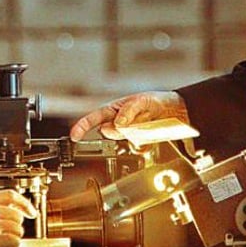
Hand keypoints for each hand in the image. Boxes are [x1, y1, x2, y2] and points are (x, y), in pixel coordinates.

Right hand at [68, 91, 188, 141]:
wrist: (170, 110)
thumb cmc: (152, 101)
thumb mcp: (142, 101)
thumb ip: (128, 111)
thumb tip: (117, 123)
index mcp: (112, 110)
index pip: (93, 118)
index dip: (81, 127)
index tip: (74, 136)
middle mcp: (115, 122)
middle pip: (109, 132)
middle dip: (120, 129)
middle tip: (137, 118)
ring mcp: (124, 132)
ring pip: (122, 139)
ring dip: (133, 133)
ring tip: (145, 120)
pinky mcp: (134, 141)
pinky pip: (134, 145)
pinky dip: (141, 140)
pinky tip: (148, 130)